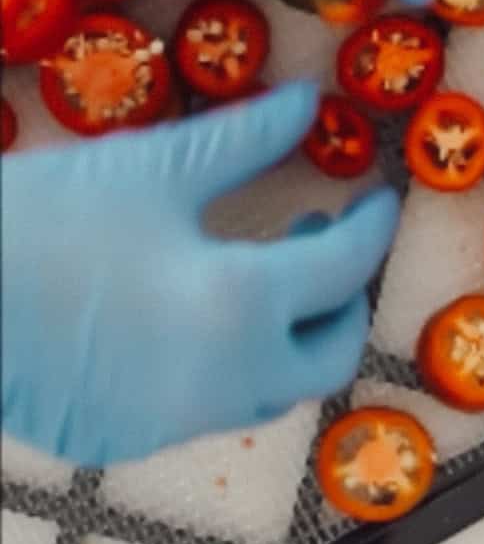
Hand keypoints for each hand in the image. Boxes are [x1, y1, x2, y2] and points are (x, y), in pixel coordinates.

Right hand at [0, 83, 399, 465]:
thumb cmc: (43, 218)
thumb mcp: (154, 167)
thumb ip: (246, 140)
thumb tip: (309, 105)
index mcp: (241, 306)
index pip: (346, 267)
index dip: (373, 225)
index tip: (379, 199)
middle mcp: (224, 381)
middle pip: (330, 354)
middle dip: (346, 298)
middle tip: (320, 238)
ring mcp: (176, 421)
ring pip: (274, 389)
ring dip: (290, 335)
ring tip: (262, 273)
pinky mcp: (130, 439)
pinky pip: (211, 408)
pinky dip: (229, 365)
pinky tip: (194, 318)